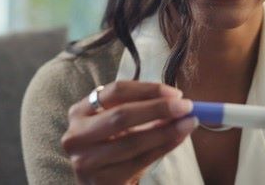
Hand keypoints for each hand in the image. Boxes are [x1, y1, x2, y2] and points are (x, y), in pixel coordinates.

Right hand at [61, 80, 196, 184]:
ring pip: (132, 141)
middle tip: (186, 106)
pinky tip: (178, 139)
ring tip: (188, 123)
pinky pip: (138, 162)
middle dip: (158, 109)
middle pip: (121, 115)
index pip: (116, 91)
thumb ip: (144, 108)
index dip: (148, 90)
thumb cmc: (114, 143)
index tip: (175, 93)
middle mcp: (76, 135)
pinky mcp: (100, 181)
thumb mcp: (122, 122)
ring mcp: (84, 161)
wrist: (100, 181)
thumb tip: (178, 101)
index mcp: (80, 111)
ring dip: (166, 131)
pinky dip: (162, 148)